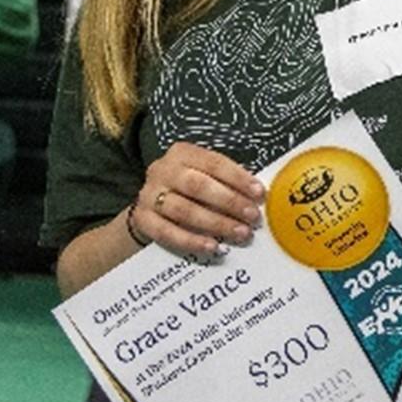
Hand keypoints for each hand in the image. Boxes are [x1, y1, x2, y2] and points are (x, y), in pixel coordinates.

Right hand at [125, 141, 265, 259]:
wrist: (149, 209)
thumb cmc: (186, 191)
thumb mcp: (204, 177)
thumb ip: (226, 182)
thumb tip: (257, 196)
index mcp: (182, 153)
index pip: (213, 162)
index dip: (238, 178)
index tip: (259, 193)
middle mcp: (163, 170)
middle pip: (198, 185)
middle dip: (230, 202)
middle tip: (253, 216)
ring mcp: (148, 195)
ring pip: (184, 210)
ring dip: (216, 223)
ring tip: (240, 233)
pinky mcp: (141, 219)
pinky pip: (168, 232)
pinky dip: (192, 241)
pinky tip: (213, 247)